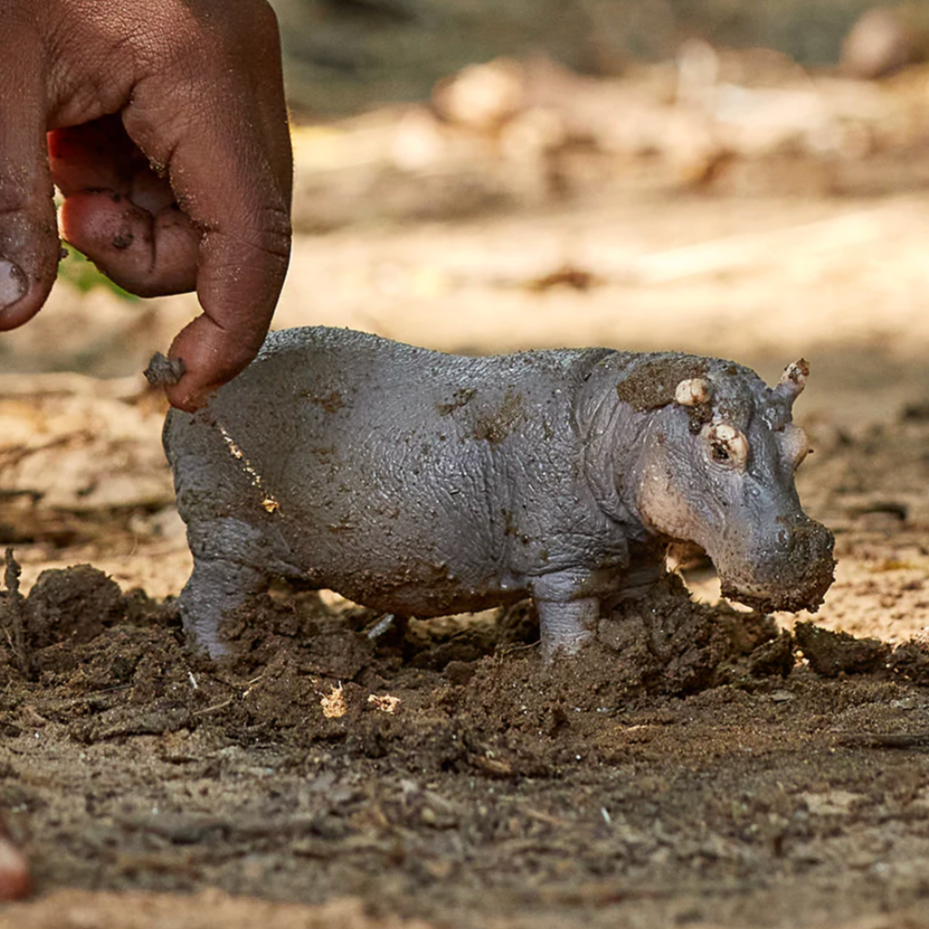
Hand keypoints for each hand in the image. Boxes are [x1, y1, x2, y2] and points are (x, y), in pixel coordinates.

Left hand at [0, 0, 292, 409]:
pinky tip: (91, 137)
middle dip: (150, 255)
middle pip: (233, 237)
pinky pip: (197, 174)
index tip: (188, 387)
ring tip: (73, 157)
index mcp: (203, 80)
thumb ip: (7, 202)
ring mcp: (238, 84)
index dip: (229, 332)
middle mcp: (243, 86)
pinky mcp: (218, 84)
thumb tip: (7, 311)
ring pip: (214, 213)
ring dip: (139, 216)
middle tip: (78, 213)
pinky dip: (139, 181)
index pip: (252, 243)